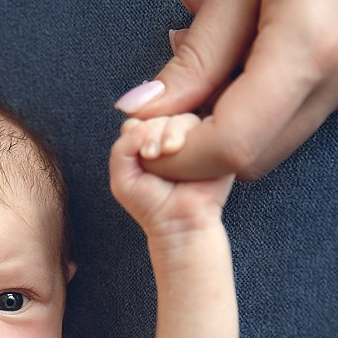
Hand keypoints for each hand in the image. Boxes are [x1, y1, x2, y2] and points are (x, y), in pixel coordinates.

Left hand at [110, 116, 234, 239]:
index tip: (141, 153)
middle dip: (153, 131)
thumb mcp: (123, 180)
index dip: (138, 130)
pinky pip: (207, 124)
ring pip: (182, 117)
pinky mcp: (216, 143)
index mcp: (148, 143)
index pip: (141, 119)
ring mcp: (194, 141)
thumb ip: (121, 149)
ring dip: (172, 131)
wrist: (179, 223)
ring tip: (168, 153)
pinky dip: (195, 133)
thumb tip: (137, 124)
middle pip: (161, 114)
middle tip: (152, 155)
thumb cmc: (151, 206)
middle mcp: (171, 139)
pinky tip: (189, 153)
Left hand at [114, 0, 337, 181]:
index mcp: (309, 55)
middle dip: (196, 143)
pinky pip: (293, 110)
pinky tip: (232, 44)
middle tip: (158, 100)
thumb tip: (143, 109)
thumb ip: (194, 56)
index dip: (178, 156)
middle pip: (252, 159)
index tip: (139, 137)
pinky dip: (250, 98)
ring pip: (271, 139)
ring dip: (221, 117)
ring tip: (193, 49)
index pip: (231, 148)